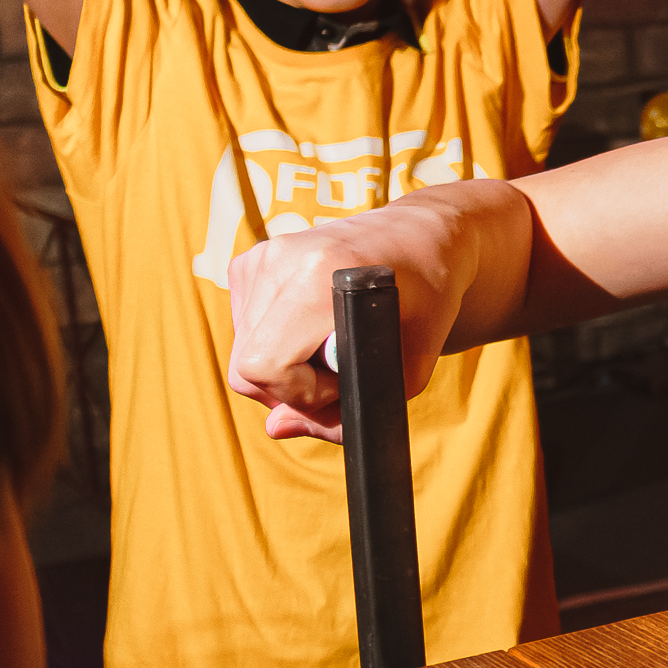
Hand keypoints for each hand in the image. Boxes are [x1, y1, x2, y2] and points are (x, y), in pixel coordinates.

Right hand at [225, 197, 474, 443]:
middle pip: (245, 367)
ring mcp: (262, 257)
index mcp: (320, 277)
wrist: (421, 238)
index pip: (265, 365)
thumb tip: (276, 429)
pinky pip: (243, 327)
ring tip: (332, 346)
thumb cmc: (426, 302)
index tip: (342, 381)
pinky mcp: (251, 260)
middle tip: (338, 374)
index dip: (302, 392)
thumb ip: (346, 415)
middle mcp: (282, 260)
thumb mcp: (409, 370)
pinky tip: (312, 327)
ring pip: (242, 352)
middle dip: (290, 389)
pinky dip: (274, 342)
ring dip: (283, 367)